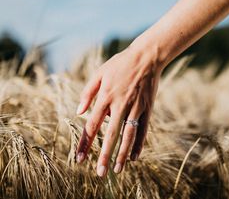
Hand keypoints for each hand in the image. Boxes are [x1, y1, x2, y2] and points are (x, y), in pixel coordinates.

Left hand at [76, 44, 161, 176]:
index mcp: (105, 96)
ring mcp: (135, 107)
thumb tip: (78, 112)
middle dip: (104, 155)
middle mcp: (120, 104)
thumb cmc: (120, 64)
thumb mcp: (99, 73)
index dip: (85, 143)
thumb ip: (87, 93)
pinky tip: (134, 156)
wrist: (146, 57)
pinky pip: (143, 129)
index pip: (92, 125)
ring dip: (122, 153)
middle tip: (100, 173)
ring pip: (128, 135)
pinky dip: (139, 144)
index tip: (79, 159)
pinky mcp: (147, 108)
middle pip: (111, 134)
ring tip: (117, 170)